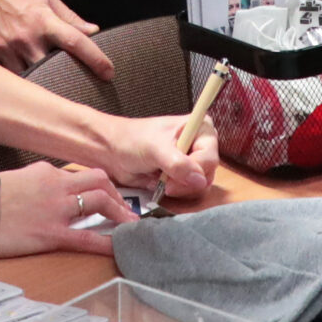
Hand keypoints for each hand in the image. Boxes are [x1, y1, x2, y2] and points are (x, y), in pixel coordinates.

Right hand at [0, 0, 114, 78]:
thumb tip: (93, 30)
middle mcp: (24, 37)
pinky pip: (0, 77)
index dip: (97, 60)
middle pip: (51, 70)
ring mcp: (1, 48)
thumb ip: (69, 17)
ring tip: (45, 92)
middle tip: (73, 87)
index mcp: (43, 20)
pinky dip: (10, 82)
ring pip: (25, 80)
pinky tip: (15, 86)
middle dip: (63, 80)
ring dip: (36, 85)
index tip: (109, 73)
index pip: (77, 43)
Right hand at [0, 162, 138, 257]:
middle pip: (99, 181)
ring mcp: (57, 209)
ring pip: (100, 200)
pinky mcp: (52, 234)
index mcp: (46, 172)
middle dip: (116, 193)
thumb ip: (33, 186)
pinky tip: (117, 246)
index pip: (79, 174)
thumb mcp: (13, 182)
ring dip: (119, 211)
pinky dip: (106, 242)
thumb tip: (40, 195)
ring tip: (130, 224)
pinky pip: (87, 237)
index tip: (103, 195)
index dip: (95, 185)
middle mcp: (57, 185)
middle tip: (125, 208)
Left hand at [96, 114, 219, 202]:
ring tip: (161, 183)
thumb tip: (200, 180)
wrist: (112, 151)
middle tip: (165, 183)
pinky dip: (176, 193)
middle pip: (207, 174)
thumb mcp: (156, 148)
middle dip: (186, 182)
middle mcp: (200, 144)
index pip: (210, 157)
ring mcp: (192, 161)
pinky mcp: (182, 176)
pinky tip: (161, 186)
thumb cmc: (132, 141)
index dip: (194, 171)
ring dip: (180, 189)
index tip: (172, 178)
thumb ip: (178, 164)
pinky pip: (188, 192)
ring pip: (199, 186)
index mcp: (200, 128)